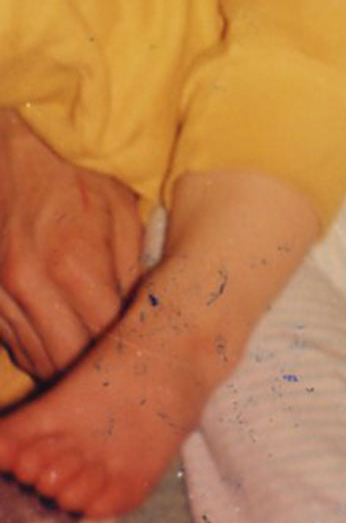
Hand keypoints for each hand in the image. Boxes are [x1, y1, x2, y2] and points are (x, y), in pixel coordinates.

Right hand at [0, 109, 141, 379]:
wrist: (10, 147)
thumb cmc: (73, 172)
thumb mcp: (120, 209)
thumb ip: (133, 266)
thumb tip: (149, 312)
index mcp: (73, 262)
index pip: (108, 337)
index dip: (132, 355)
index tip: (153, 360)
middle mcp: (29, 283)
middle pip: (70, 361)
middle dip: (101, 374)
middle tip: (130, 375)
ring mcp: (0, 292)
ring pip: (38, 360)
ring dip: (70, 369)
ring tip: (101, 369)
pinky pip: (15, 345)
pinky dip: (42, 352)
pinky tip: (66, 347)